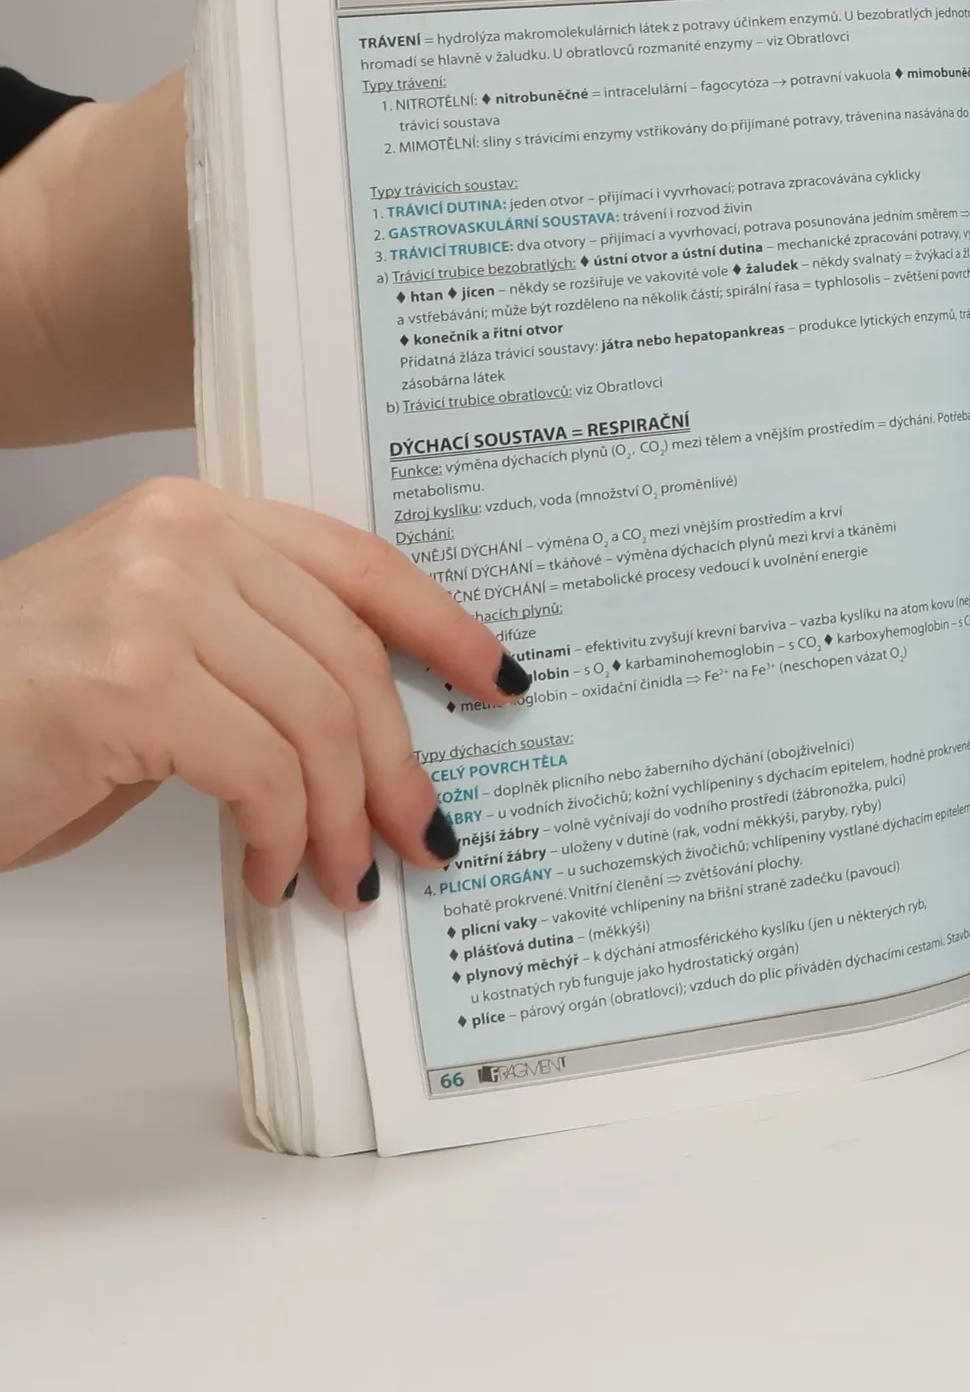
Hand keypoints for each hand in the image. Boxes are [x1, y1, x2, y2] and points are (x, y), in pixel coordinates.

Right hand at [0, 478, 528, 908]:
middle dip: (399, 761)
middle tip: (423, 837)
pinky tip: (270, 876)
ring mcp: (152, 600)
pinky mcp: (128, 682)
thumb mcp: (159, 654)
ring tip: (346, 877)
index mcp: (198, 514)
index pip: (360, 563)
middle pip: (350, 656)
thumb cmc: (19, 715)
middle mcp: (181, 536)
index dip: (445, 628)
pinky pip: (263, 773)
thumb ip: (262, 654)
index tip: (499, 685)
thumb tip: (383, 732)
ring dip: (345, 818)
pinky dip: (285, 837)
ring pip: (318, 721)